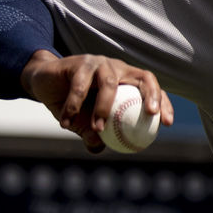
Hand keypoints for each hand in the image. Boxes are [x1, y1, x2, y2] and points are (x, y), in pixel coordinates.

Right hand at [21, 49, 174, 152]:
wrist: (44, 82)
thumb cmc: (73, 102)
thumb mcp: (84, 121)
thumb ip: (93, 133)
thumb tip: (99, 149)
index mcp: (127, 79)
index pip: (152, 88)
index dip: (164, 103)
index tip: (168, 123)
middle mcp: (118, 68)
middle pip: (144, 77)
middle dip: (152, 95)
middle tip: (151, 115)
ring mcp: (99, 63)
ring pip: (108, 84)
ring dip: (103, 108)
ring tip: (97, 129)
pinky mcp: (79, 63)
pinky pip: (79, 87)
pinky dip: (73, 107)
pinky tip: (66, 123)